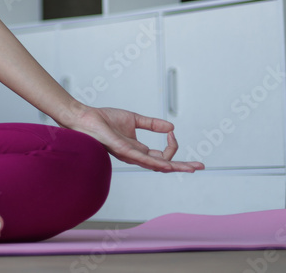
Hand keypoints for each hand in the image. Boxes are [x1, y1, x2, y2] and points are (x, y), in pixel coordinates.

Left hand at [64, 106, 204, 172]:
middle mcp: (135, 156)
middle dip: (182, 167)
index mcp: (138, 150)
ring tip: (191, 168)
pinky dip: (155, 161)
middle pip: (163, 165)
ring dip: (174, 166)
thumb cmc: (104, 120)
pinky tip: (167, 164)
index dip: (172, 146)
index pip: (162, 155)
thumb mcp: (134, 119)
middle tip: (200, 166)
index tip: (172, 132)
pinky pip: (141, 158)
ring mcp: (129, 155)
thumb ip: (152, 124)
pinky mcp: (122, 150)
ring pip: (156, 165)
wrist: (85, 118)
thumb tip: (171, 127)